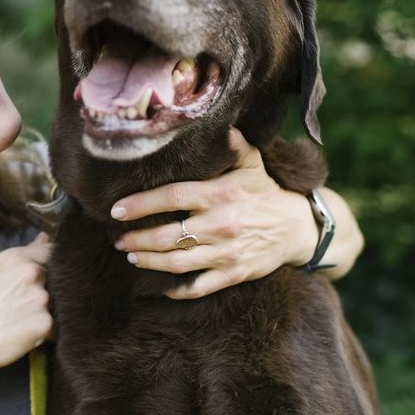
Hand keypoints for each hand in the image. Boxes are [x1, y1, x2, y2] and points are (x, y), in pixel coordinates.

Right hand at [0, 234, 52, 374]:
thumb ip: (23, 254)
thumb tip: (45, 238)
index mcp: (17, 258)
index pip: (51, 253)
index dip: (50, 267)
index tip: (42, 279)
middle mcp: (33, 274)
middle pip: (55, 282)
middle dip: (42, 293)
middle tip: (18, 308)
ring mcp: (41, 299)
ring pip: (54, 306)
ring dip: (42, 314)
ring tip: (17, 323)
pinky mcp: (45, 324)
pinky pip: (55, 329)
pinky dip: (43, 335)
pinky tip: (22, 336)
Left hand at [110, 129, 317, 299]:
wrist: (297, 229)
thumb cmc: (265, 193)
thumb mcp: (252, 164)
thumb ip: (233, 146)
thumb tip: (222, 125)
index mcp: (220, 194)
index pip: (171, 198)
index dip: (140, 204)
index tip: (116, 210)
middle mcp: (221, 224)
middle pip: (168, 235)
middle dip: (137, 238)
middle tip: (117, 239)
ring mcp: (226, 252)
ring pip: (177, 262)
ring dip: (149, 261)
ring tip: (131, 255)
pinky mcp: (232, 274)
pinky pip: (198, 287)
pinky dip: (176, 290)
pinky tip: (159, 285)